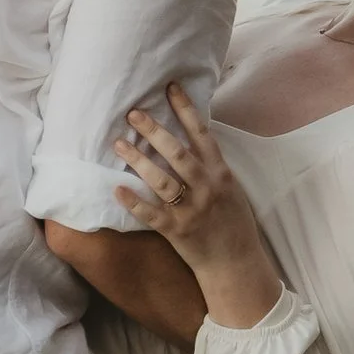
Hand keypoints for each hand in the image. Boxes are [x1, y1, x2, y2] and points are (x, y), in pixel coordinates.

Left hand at [112, 89, 284, 330]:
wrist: (237, 264)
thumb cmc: (234, 225)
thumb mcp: (231, 190)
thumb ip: (212, 168)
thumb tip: (191, 142)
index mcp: (221, 174)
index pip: (202, 134)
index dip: (186, 109)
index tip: (170, 88)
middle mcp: (206, 188)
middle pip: (177, 152)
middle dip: (154, 131)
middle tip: (133, 114)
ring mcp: (191, 210)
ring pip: (161, 180)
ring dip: (138, 160)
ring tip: (118, 144)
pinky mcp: (177, 231)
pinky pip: (151, 214)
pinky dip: (133, 202)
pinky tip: (116, 189)